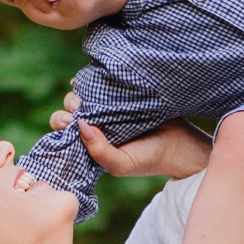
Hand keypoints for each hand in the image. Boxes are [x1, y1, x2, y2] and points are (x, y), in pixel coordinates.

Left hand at [51, 90, 212, 178]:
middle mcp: (97, 126)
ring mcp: (108, 109)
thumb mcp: (120, 164)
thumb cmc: (149, 159)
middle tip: (76, 109)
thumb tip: (79, 124)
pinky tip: (91, 80)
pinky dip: (92, 81)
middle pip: (70, 114)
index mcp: (92, 145)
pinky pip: (101, 84)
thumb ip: (99, 152)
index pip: (66, 135)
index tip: (69, 123)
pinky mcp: (121, 94)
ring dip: (77, 95)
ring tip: (84, 98)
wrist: (180, 145)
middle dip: (67, 110)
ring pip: (82, 98)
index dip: (63, 126)